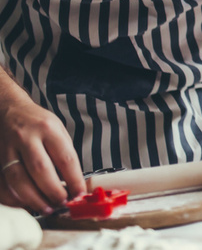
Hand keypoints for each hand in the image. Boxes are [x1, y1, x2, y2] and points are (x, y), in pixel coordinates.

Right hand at [0, 99, 85, 213]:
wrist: (9, 110)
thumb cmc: (38, 123)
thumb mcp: (58, 130)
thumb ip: (64, 154)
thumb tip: (72, 184)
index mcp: (48, 128)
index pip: (65, 158)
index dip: (74, 180)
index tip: (79, 194)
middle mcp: (26, 137)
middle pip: (40, 170)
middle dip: (53, 191)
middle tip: (62, 203)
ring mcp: (8, 148)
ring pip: (18, 179)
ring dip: (33, 199)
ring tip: (46, 208)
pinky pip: (2, 183)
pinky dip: (13, 198)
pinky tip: (25, 203)